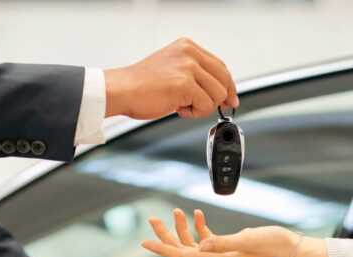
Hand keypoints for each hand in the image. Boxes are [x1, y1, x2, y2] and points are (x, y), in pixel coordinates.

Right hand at [104, 38, 238, 119]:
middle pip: (224, 79)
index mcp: (187, 47)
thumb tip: (220, 92)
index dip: (228, 85)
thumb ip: (195, 75)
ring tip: (183, 106)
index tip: (230, 99)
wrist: (122, 90)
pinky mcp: (185, 84)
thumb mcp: (173, 70)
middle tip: (210, 108)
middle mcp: (189, 53)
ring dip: (203, 107)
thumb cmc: (142, 85)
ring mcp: (188, 67)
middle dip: (221, 98)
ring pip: (217, 94)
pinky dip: (195, 113)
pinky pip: (206, 105)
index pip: (220, 66)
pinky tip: (179, 109)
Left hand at [141, 209, 329, 256]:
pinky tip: (198, 214)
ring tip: (175, 211)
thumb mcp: (248, 240)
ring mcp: (221, 256)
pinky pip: (206, 239)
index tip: (145, 242)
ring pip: (192, 244)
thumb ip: (223, 242)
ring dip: (182, 228)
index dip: (163, 248)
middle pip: (182, 251)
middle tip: (152, 220)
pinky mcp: (228, 248)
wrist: (291, 250)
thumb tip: (200, 246)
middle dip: (166, 235)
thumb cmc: (273, 245)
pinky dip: (199, 227)